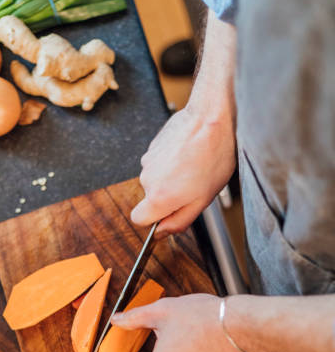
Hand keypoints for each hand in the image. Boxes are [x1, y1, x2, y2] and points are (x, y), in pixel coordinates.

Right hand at [131, 106, 236, 236]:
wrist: (210, 120)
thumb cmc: (212, 158)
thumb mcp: (202, 200)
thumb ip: (179, 221)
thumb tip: (163, 232)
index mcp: (158, 198)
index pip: (138, 219)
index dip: (153, 220)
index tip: (168, 213)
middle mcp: (147, 180)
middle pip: (150, 198)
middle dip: (168, 196)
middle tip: (192, 186)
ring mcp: (147, 161)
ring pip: (155, 179)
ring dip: (171, 178)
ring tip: (193, 167)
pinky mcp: (152, 146)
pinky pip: (158, 163)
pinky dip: (170, 162)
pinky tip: (188, 154)